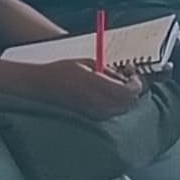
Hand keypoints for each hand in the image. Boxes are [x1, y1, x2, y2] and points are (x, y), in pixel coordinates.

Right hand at [27, 58, 146, 118]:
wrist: (44, 85)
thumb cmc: (63, 71)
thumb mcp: (88, 63)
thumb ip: (109, 70)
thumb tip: (125, 74)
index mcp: (95, 85)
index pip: (127, 91)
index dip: (136, 84)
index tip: (134, 76)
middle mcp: (96, 101)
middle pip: (128, 102)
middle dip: (132, 91)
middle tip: (129, 80)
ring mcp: (94, 111)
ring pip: (122, 109)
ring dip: (125, 98)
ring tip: (116, 86)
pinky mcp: (91, 116)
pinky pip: (112, 112)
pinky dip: (116, 104)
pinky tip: (107, 95)